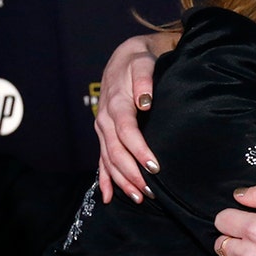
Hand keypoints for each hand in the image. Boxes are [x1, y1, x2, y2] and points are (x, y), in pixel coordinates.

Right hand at [94, 32, 175, 202]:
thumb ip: (144, 81)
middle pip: (116, 152)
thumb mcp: (142, 63)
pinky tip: (109, 198)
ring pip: (109, 160)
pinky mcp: (104, 135)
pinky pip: (101, 161)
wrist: (124, 58)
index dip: (138, 150)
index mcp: (116, 104)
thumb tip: (145, 102)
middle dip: (131, 173)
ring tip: (139, 198)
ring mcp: (102, 130)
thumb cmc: (138, 61)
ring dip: (122, 181)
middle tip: (149, 191)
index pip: (126, 132)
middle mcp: (105, 120)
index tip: (154, 166)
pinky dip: (105, 180)